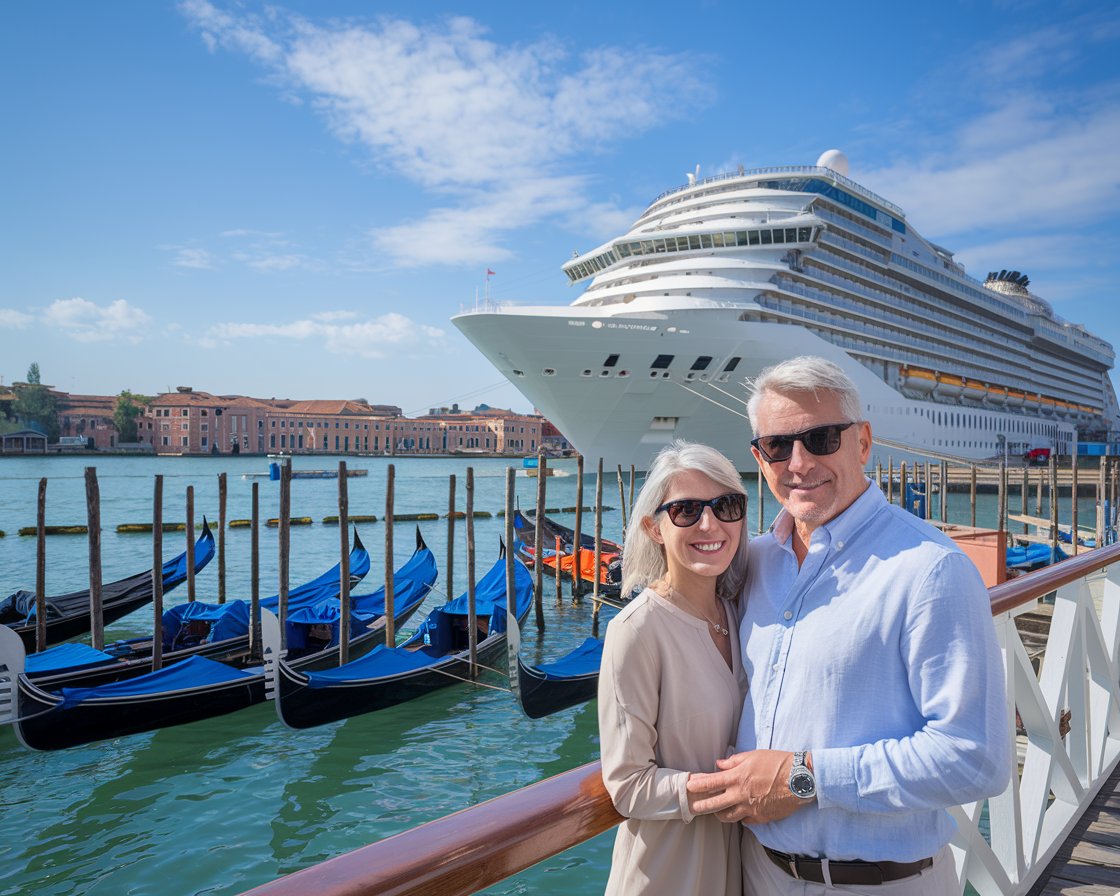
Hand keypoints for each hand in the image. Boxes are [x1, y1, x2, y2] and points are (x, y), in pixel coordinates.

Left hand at [686, 750, 808, 823]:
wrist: (799, 780)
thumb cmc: (777, 763)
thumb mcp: (753, 756)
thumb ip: (734, 761)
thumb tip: (719, 764)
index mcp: (737, 777)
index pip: (711, 783)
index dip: (697, 785)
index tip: (689, 787)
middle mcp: (741, 795)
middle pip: (714, 805)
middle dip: (701, 806)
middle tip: (693, 807)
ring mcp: (750, 808)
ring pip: (728, 817)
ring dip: (720, 814)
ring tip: (716, 812)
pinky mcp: (761, 817)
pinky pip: (746, 821)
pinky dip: (741, 817)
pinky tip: (740, 814)